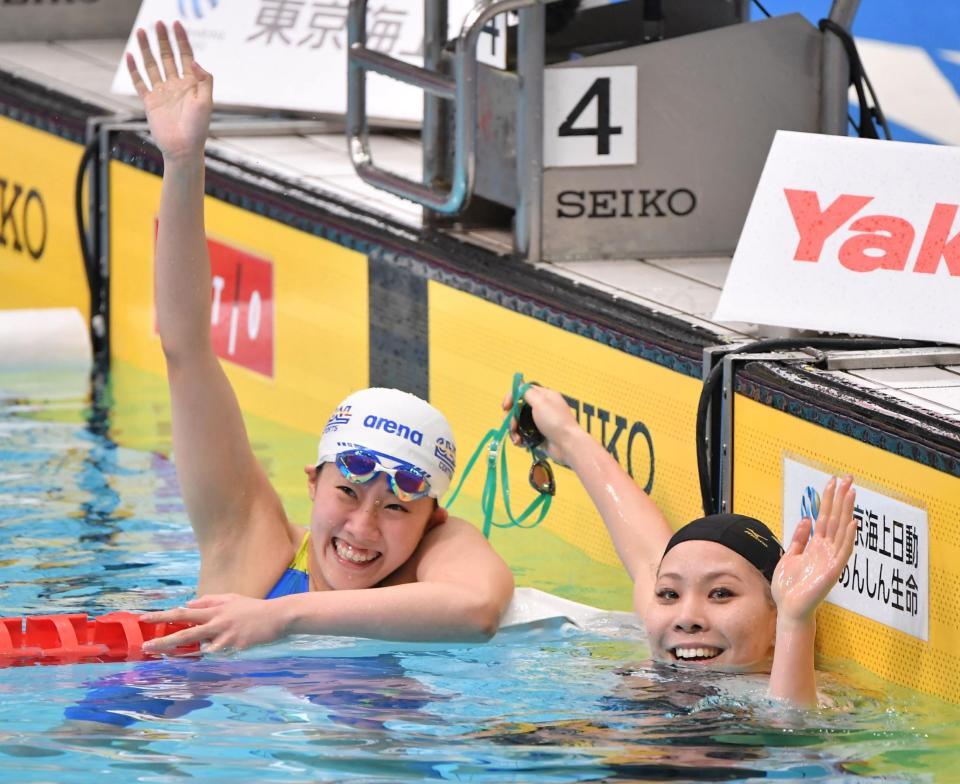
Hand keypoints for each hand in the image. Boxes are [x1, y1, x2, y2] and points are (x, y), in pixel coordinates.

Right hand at [126, 21, 212, 161]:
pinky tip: (130, 56)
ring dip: (146, 49)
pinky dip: (134, 69)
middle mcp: (176, 85)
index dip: (181, 40)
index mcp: (191, 84)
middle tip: (157, 23)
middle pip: (167, 57)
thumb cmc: (198, 128)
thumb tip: (194, 61)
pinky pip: (140, 82)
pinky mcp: (150, 101)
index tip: (175, 24)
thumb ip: (204, 80)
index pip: (186, 56)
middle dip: (162, 40)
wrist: (183, 149)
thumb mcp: (207, 102)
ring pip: (152, 65)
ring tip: (140, 32)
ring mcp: (162, 92)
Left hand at [141, 593, 286, 652]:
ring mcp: (225, 635)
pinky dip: (211, 656)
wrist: (278, 615)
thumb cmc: (253, 607)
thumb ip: (209, 600)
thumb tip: (189, 603)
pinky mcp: (235, 646)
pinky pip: (218, 655)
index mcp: (214, 610)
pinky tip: (209, 656)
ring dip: (181, 651)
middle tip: (146, 646)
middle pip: (185, 632)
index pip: (183, 612)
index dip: (163, 615)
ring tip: (164, 655)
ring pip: (198, 646)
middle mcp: (216, 622)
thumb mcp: (230, 598)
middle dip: (164, 640)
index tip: (144, 618)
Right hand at [502, 383, 581, 463]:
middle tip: (512, 426)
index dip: (511, 397)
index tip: (505, 407)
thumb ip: (527, 392)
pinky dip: (519, 438)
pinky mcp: (537, 435)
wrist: (567, 445)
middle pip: (517, 408)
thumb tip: (519, 382)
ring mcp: (538, 422)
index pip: (522, 391)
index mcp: (543, 396)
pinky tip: (520, 443)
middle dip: (511, 418)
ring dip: (513, 431)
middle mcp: (540, 408)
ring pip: (518, 423)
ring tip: (517, 439)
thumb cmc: (556, 421)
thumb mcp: (541, 402)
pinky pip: (522, 434)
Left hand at [772, 476, 856, 623]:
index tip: (833, 482)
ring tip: (851, 492)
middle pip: (835, 519)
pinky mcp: (833, 571)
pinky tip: (852, 522)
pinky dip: (848, 537)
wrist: (789, 609)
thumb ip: (799, 539)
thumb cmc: (790, 587)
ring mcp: (831, 559)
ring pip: (841, 530)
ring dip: (846, 511)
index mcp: (816, 546)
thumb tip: (805, 519)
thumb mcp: (790, 556)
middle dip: (841, 498)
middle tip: (848, 478)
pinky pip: (843, 551)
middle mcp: (826, 550)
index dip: (829, 499)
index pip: (825, 517)